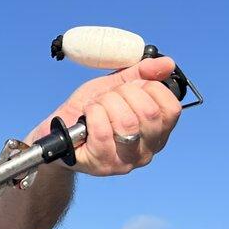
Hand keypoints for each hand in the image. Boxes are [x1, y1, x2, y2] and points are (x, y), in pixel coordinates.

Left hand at [31, 56, 182, 176]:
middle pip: (149, 113)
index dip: (150, 88)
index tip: (130, 87)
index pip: (171, 109)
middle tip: (108, 96)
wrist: (57, 131)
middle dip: (124, 93)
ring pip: (127, 122)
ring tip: (95, 106)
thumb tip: (167, 63)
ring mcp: (125, 161)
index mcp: (156, 133)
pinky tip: (86, 115)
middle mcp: (146, 152)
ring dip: (106, 103)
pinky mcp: (102, 165)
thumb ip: (140, 74)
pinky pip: (103, 132)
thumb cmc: (90, 111)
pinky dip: (92, 114)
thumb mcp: (115, 87)